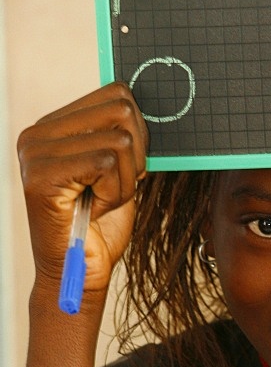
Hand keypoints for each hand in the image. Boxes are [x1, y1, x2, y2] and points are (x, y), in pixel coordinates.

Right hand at [18, 83, 148, 297]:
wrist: (82, 274)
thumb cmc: (101, 226)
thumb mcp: (118, 170)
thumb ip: (122, 134)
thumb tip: (140, 102)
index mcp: (54, 126)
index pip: (116, 93)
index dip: (137, 134)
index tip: (120, 170)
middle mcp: (38, 133)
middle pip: (121, 109)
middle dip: (134, 156)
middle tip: (113, 188)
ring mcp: (36, 152)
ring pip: (119, 139)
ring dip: (125, 180)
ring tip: (102, 201)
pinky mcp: (42, 175)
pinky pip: (106, 162)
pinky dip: (115, 192)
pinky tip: (96, 209)